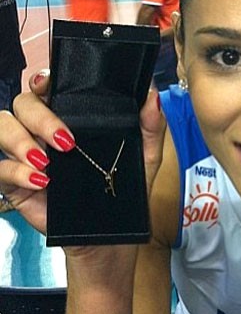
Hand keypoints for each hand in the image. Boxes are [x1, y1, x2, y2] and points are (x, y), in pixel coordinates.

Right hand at [0, 72, 166, 236]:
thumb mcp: (145, 156)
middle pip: (23, 103)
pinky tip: (40, 181)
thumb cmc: (126, 189)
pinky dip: (15, 171)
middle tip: (66, 141)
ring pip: (3, 127)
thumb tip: (152, 95)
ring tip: (46, 162)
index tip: (48, 84)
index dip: (43, 80)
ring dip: (20, 140)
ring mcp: (27, 155)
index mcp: (71, 117)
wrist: (112, 233)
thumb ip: (150, 125)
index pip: (48, 88)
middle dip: (39, 116)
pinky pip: (0, 168)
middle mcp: (44, 130)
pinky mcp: (16, 182)